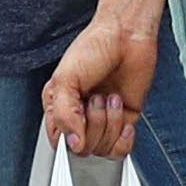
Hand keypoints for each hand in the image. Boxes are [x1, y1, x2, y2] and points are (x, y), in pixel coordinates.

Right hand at [43, 9, 160, 157]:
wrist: (126, 37)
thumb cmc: (93, 48)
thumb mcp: (65, 79)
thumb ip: (64, 114)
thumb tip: (73, 143)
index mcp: (59, 107)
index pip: (58, 142)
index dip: (69, 139)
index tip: (77, 123)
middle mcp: (80, 117)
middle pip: (83, 149)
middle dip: (93, 124)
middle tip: (96, 98)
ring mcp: (103, 120)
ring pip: (103, 149)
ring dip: (110, 124)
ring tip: (110, 99)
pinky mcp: (125, 121)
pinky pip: (122, 149)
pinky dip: (124, 138)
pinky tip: (123, 119)